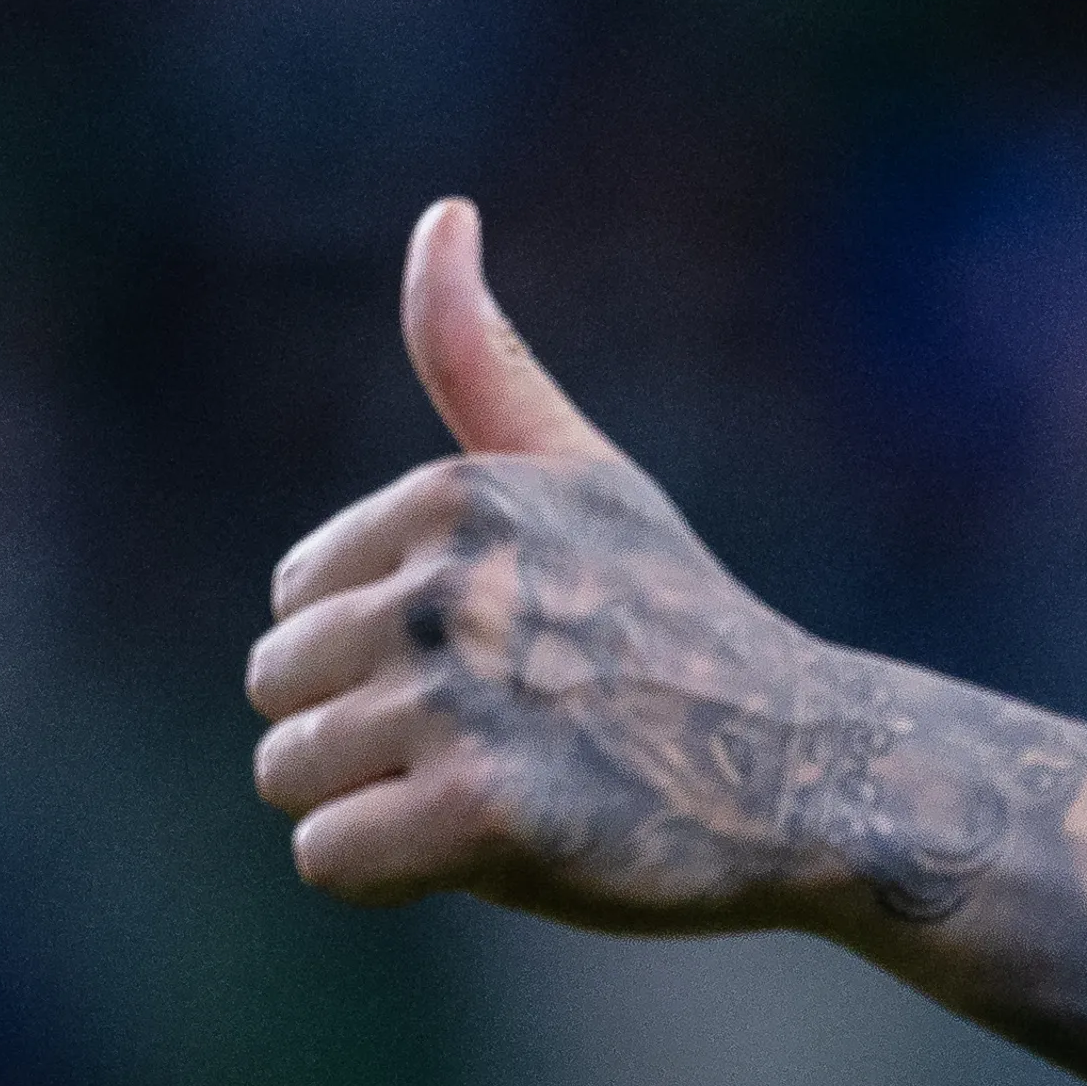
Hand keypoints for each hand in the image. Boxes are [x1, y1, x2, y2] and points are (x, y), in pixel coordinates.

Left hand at [246, 198, 817, 930]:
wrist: (809, 771)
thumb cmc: (684, 630)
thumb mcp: (586, 476)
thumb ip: (482, 359)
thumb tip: (441, 212)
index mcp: (454, 498)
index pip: (292, 601)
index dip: (384, 654)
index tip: (509, 660)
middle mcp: (449, 587)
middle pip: (276, 689)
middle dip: (370, 732)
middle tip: (515, 734)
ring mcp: (465, 700)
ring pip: (292, 774)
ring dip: (383, 805)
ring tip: (509, 785)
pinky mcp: (482, 813)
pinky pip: (330, 857)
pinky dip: (397, 873)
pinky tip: (502, 843)